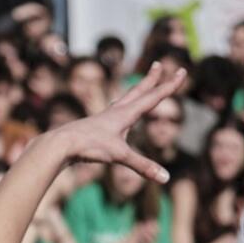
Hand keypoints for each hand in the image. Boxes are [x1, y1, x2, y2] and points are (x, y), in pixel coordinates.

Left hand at [44, 64, 183, 182]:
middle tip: (159, 63)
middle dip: (151, 78)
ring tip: (141, 84)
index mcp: (126, 114)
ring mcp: (105, 117)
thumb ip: (143, 166)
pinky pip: (114, 111)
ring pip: (125, 98)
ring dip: (137, 90)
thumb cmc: (89, 146)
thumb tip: (165, 178)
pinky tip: (117, 110)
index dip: (170, 86)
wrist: (61, 143)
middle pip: (138, 91)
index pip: (153, 97)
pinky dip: (122, 105)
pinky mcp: (96, 124)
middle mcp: (116, 111)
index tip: (182, 71)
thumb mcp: (119, 156)